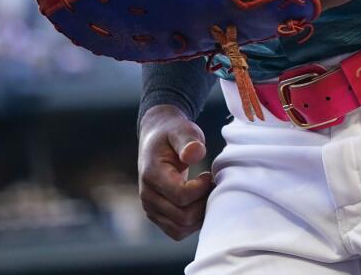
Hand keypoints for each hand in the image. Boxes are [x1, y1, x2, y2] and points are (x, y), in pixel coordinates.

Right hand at [137, 104, 212, 240]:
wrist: (157, 138)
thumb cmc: (173, 133)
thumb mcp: (182, 129)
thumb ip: (188, 140)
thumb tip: (195, 153)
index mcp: (152, 175)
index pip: (181, 196)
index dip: (202, 189)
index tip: (208, 175)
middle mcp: (147, 196)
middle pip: (182, 217)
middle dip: (204, 204)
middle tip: (212, 186)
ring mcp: (151, 208)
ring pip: (180, 229)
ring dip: (200, 216)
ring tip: (207, 194)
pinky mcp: (158, 216)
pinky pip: (177, 231)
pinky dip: (193, 223)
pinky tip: (201, 203)